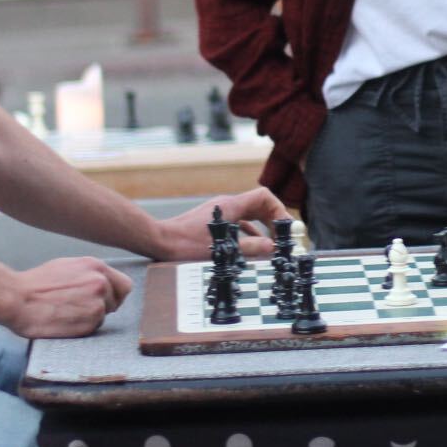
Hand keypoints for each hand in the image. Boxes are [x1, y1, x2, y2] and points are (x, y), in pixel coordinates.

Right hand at [0, 256, 132, 338]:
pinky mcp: (88, 324)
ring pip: (104, 316)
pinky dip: (82, 328)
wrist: (17, 299)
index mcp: (97, 267)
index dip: (115, 293)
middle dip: (103, 306)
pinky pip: (93, 329)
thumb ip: (90, 273)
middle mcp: (101, 284)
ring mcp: (96, 305)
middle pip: (116, 302)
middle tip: (80, 307)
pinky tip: (64, 321)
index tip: (105, 298)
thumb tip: (105, 283)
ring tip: (67, 313)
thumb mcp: (68, 266)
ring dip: (90, 318)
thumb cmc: (37, 283)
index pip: (124, 285)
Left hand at [156, 187, 292, 261]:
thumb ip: (249, 247)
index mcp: (231, 206)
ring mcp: (219, 213)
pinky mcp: (212, 222)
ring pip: (248, 217)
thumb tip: (272, 247)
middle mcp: (227, 205)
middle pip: (259, 206)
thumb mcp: (221, 249)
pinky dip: (247, 234)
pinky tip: (249, 249)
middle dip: (273, 221)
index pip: (264, 197)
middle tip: (283, 239)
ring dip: (261, 230)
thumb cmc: (186, 245)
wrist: (160, 241)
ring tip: (270, 247)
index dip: (279, 210)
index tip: (286, 228)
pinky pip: (237, 225)